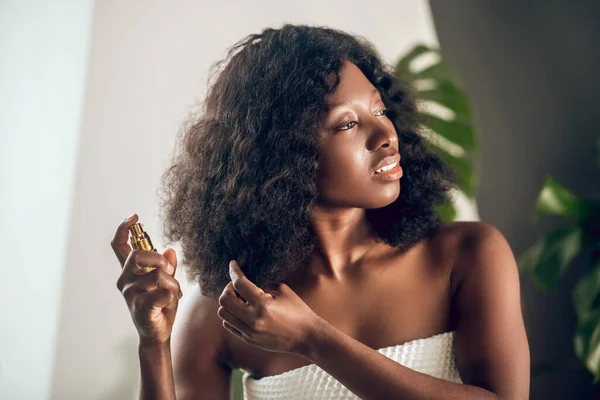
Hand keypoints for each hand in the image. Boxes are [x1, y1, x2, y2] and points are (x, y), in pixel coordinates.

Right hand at [111, 214, 182, 345]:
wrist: (158, 333)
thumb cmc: (160, 306)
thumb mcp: (167, 281)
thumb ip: (166, 266)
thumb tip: (170, 251)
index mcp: (129, 272)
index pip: (119, 246)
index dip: (124, 229)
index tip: (134, 217)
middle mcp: (125, 281)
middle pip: (138, 255)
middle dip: (158, 260)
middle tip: (169, 270)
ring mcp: (130, 295)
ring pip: (157, 275)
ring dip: (173, 283)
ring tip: (173, 293)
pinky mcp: (140, 308)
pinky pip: (162, 292)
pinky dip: (173, 295)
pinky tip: (169, 303)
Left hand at [217, 260, 320, 355]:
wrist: (306, 337)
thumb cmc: (298, 311)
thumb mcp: (283, 291)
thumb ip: (264, 284)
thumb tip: (248, 277)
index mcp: (263, 304)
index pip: (239, 284)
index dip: (234, 271)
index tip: (233, 264)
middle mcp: (253, 319)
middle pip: (224, 300)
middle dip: (228, 288)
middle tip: (237, 286)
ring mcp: (250, 332)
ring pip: (223, 313)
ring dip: (229, 303)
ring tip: (240, 299)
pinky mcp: (249, 339)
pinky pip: (229, 325)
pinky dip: (231, 315)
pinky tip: (242, 310)